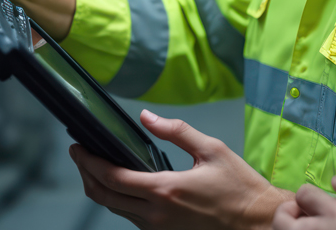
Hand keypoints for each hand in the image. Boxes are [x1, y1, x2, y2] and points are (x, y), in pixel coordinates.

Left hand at [69, 109, 291, 229]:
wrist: (258, 223)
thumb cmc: (240, 188)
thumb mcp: (211, 149)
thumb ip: (175, 130)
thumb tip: (147, 117)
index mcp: (166, 190)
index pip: (113, 178)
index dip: (89, 162)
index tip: (78, 148)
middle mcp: (157, 215)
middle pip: (105, 198)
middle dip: (86, 175)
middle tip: (79, 156)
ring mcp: (160, 229)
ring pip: (116, 211)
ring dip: (101, 190)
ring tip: (95, 168)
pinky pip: (132, 220)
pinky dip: (120, 203)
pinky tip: (121, 187)